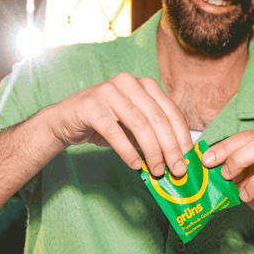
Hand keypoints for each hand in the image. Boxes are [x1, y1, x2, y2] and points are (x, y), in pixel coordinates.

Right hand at [51, 73, 192, 177]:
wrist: (65, 120)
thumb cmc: (104, 123)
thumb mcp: (133, 127)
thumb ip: (153, 136)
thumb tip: (177, 158)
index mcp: (144, 84)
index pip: (171, 110)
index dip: (182, 136)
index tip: (188, 158)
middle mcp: (128, 83)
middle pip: (158, 118)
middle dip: (171, 147)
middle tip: (177, 170)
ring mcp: (109, 92)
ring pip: (140, 124)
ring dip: (152, 151)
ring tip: (157, 170)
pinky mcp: (91, 106)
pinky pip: (115, 132)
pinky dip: (128, 151)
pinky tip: (136, 165)